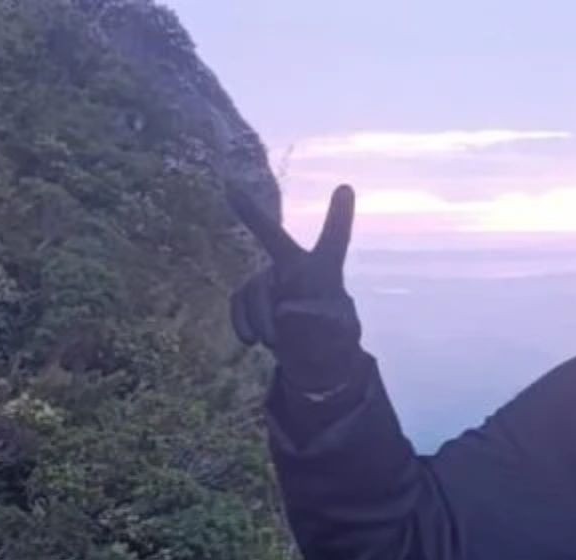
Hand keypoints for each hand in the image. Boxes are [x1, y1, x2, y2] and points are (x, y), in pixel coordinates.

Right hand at [227, 183, 361, 388]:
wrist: (311, 355)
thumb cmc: (333, 338)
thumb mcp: (338, 333)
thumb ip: (320, 319)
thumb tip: (285, 310)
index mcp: (326, 270)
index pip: (335, 239)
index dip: (340, 215)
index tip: (346, 187)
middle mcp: (295, 265)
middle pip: (274, 238)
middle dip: (253, 216)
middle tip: (230, 189)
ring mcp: (269, 278)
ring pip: (255, 288)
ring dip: (262, 318)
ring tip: (274, 341)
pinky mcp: (249, 294)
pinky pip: (238, 301)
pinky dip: (243, 323)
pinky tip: (252, 340)